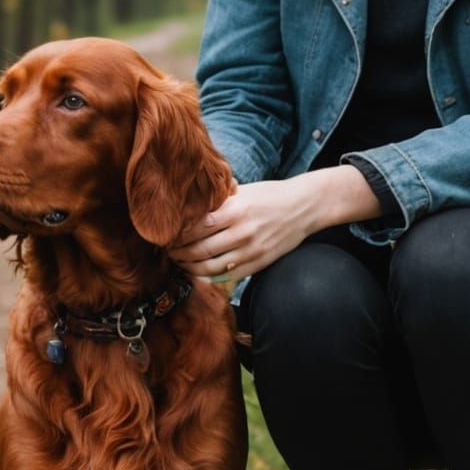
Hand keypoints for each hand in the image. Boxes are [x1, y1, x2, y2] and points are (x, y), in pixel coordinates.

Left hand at [169, 167, 380, 283]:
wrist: (303, 206)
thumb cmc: (270, 195)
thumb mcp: (243, 191)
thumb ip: (217, 202)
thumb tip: (187, 207)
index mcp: (235, 210)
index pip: (195, 227)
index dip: (177, 234)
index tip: (165, 234)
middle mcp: (242, 232)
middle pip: (199, 249)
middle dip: (178, 252)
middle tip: (167, 250)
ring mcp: (251, 251)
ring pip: (210, 267)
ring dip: (189, 267)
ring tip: (179, 262)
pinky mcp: (258, 263)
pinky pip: (226, 276)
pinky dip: (208, 277)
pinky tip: (197, 272)